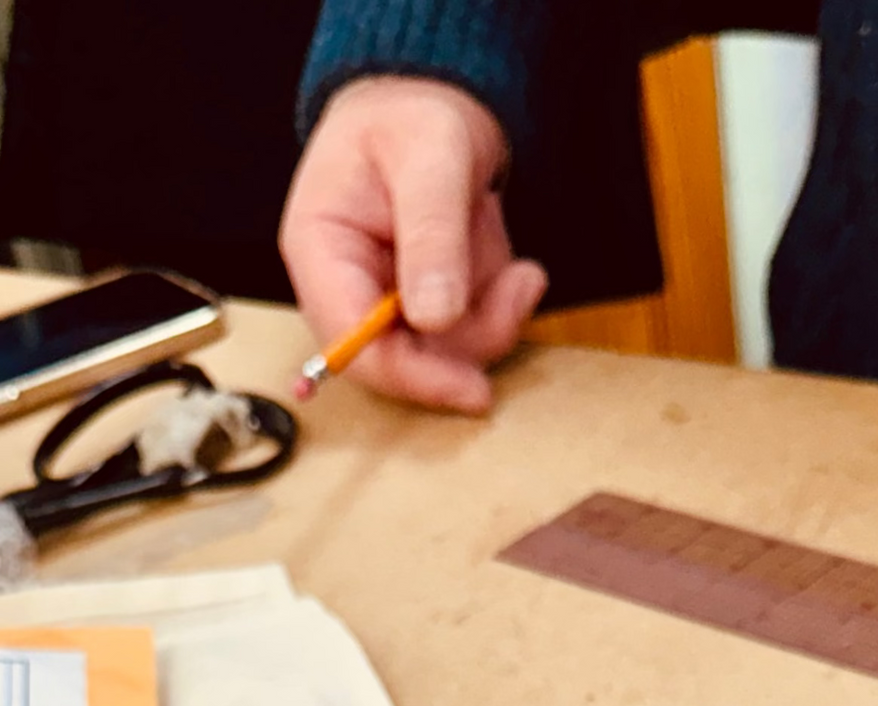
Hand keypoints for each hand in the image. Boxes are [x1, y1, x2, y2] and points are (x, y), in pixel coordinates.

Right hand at [280, 77, 548, 412]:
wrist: (432, 107)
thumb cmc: (412, 118)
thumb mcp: (430, 156)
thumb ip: (432, 234)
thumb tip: (433, 317)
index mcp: (321, 251)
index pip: (351, 346)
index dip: (411, 378)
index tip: (471, 388)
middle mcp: (347, 289)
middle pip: (402, 364)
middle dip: (467, 346)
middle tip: (516, 297)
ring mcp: (388, 306)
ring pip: (444, 358)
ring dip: (494, 324)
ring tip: (520, 273)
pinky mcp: (426, 312)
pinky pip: (469, 340)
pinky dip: (502, 315)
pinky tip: (518, 275)